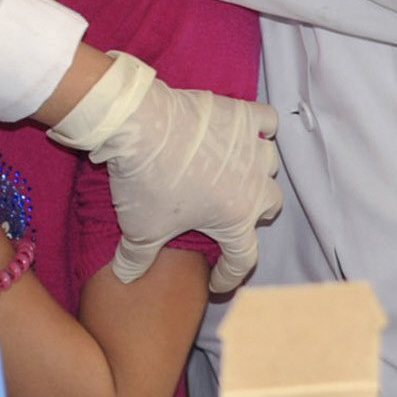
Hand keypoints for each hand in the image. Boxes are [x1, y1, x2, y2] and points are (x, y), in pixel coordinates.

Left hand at [48, 53, 279, 288]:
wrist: (140, 124)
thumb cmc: (146, 181)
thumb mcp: (139, 229)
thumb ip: (136, 259)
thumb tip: (125, 278)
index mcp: (236, 218)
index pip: (244, 258)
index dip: (229, 277)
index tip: (214, 282)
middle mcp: (253, 185)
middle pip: (269, 206)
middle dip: (253, 215)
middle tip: (226, 215)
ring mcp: (251, 147)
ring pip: (270, 165)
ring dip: (258, 172)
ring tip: (238, 172)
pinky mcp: (242, 114)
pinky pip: (268, 121)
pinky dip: (262, 127)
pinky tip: (249, 133)